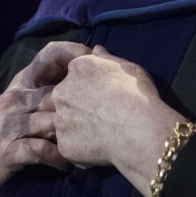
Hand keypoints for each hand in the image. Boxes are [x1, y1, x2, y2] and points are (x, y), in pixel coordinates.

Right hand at [0, 41, 91, 196]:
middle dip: (84, 97)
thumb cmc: (1, 130)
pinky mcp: (7, 151)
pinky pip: (39, 151)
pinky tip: (66, 162)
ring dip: (74, 131)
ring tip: (90, 139)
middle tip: (106, 107)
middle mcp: (16, 99)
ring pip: (52, 120)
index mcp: (22, 83)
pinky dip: (57, 157)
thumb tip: (82, 69)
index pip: (49, 55)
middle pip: (58, 89)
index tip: (98, 63)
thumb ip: (47, 87)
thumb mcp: (20, 103)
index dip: (75, 53)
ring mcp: (11, 125)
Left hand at [50, 45, 184, 196]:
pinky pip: (68, 145)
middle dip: (70, 105)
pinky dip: (79, 146)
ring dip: (71, 126)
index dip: (84, 84)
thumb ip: (107, 59)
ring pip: (58, 123)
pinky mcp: (63, 145)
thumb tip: (96, 50)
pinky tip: (98, 146)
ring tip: (95, 132)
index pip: (71, 74)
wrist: (138, 129)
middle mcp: (61, 92)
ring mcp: (60, 120)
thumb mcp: (128, 68)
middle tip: (95, 114)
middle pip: (57, 98)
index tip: (98, 93)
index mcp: (77, 69)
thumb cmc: (137, 94)